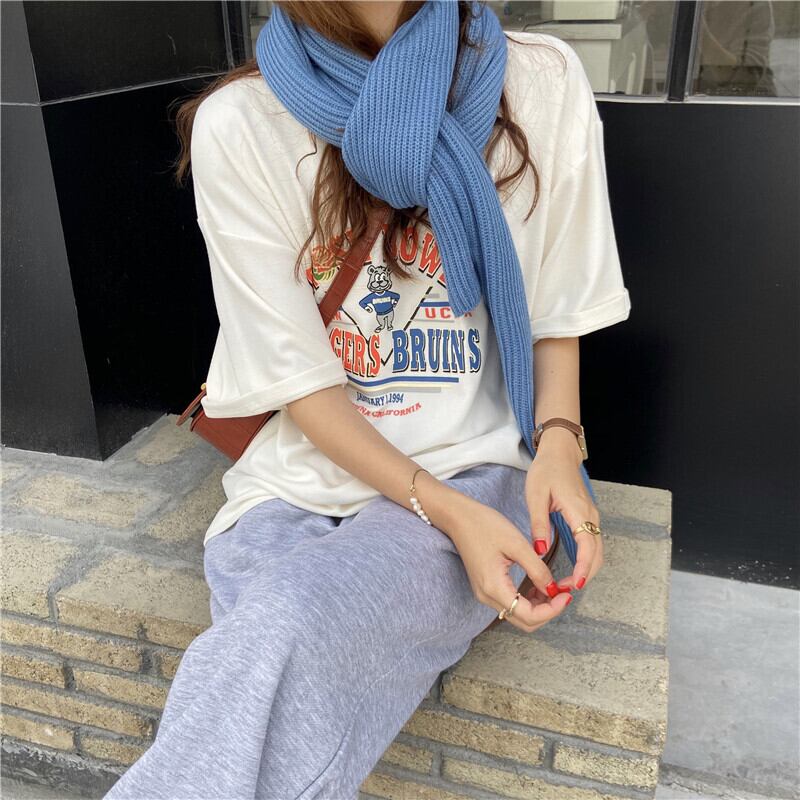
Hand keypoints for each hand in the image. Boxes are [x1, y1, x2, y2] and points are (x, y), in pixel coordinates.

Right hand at [447, 496, 573, 633]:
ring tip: (554, 587)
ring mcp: (485, 593)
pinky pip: (511, 603)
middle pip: (524, 621)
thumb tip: (553, 590)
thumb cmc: (484, 525)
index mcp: (494, 587)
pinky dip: (528, 600)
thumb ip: (537, 569)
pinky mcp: (486, 587)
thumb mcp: (517, 544)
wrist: (458, 517)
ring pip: (518, 614)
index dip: (552, 610)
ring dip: (539, 607)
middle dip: (547, 611)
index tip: (566, 595)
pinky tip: (538, 584)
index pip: (528, 616)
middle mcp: (487, 596)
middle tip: (563, 593)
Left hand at [526, 426, 603, 591]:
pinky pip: (592, 544)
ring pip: (597, 551)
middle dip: (584, 576)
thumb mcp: (536, 496)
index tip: (574, 585)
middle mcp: (591, 516)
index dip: (583, 569)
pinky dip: (586, 560)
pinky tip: (572, 569)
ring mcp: (592, 517)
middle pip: (597, 554)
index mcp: (578, 511)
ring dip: (586, 570)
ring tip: (565, 584)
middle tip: (563, 590)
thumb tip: (539, 550)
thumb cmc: (546, 471)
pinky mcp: (588, 518)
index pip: (588, 547)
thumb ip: (538, 524)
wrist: (559, 453)